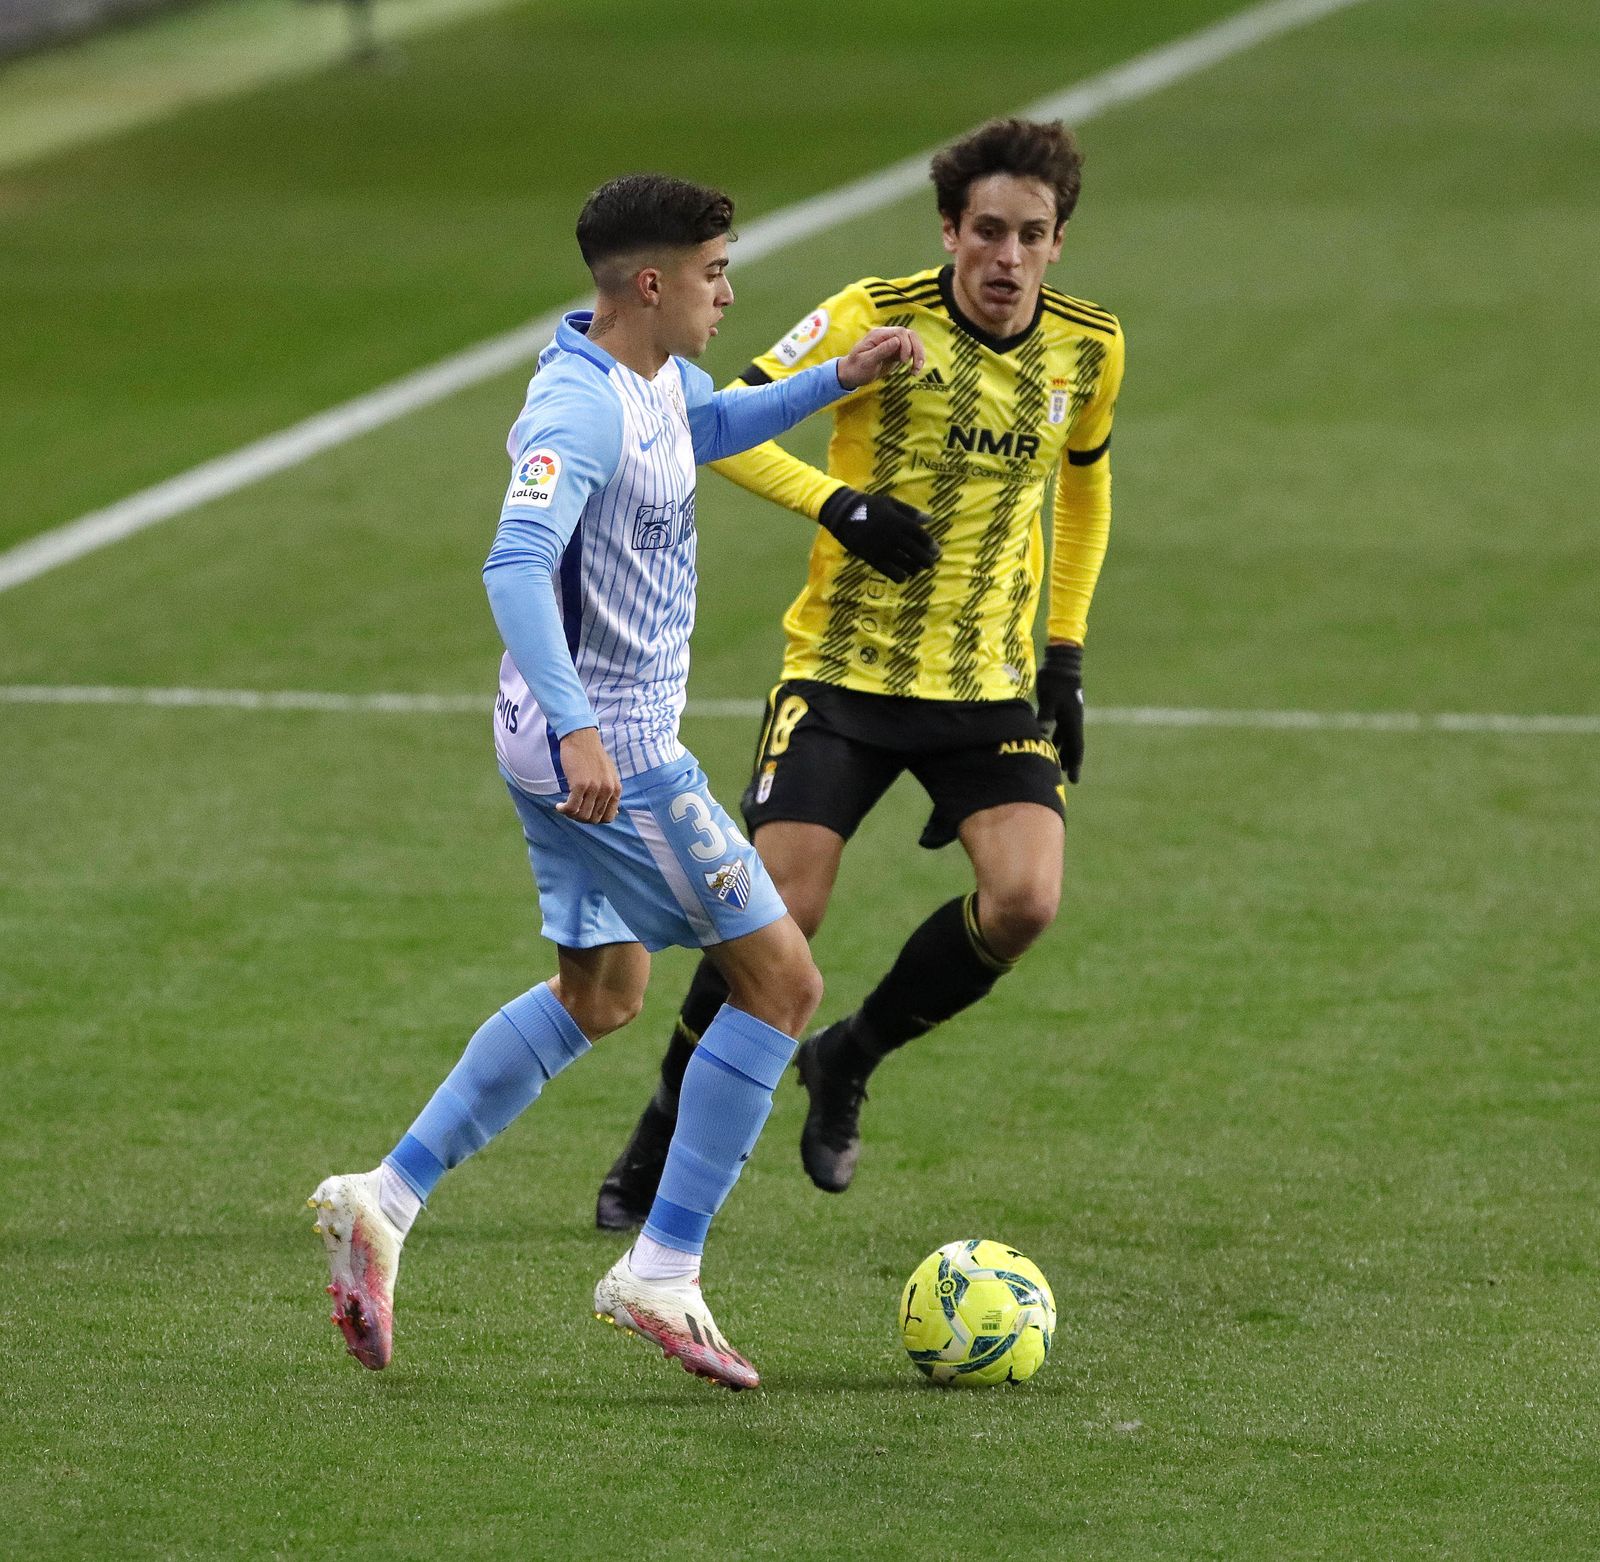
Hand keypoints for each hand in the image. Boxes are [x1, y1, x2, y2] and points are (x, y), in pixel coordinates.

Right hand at [555, 727, 620, 822]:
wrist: (581, 737)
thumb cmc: (593, 755)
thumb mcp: (609, 774)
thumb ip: (611, 792)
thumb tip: (615, 813)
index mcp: (616, 789)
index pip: (608, 817)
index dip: (595, 820)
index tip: (585, 814)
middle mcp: (607, 790)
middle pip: (594, 819)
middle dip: (581, 818)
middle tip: (572, 811)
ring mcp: (594, 788)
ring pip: (582, 816)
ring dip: (571, 815)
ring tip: (565, 808)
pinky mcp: (579, 785)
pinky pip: (571, 808)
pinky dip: (564, 810)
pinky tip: (559, 806)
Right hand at [817, 487, 939, 581]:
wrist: (844, 513)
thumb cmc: (869, 505)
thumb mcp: (891, 503)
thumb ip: (911, 512)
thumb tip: (930, 519)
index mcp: (900, 522)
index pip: (921, 537)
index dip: (931, 546)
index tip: (937, 551)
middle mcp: (894, 537)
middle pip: (917, 553)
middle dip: (927, 560)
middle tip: (931, 564)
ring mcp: (883, 549)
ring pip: (906, 564)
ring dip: (915, 569)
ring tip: (918, 569)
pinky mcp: (873, 558)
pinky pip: (890, 572)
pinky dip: (900, 576)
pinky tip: (904, 575)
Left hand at [837, 326, 924, 389]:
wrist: (850, 375)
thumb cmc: (855, 368)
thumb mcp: (866, 361)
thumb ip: (881, 350)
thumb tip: (897, 341)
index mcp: (879, 335)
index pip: (900, 332)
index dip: (906, 345)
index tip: (902, 361)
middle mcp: (887, 336)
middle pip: (910, 335)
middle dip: (917, 350)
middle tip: (916, 367)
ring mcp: (893, 344)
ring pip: (913, 342)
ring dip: (919, 355)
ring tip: (916, 371)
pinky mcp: (896, 353)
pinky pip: (911, 352)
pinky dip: (915, 360)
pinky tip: (913, 371)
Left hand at [1035, 642, 1084, 783]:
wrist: (1062, 662)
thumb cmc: (1054, 680)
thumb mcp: (1048, 699)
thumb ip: (1045, 717)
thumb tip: (1041, 734)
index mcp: (1073, 720)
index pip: (1076, 747)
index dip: (1074, 764)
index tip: (1074, 779)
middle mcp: (1074, 719)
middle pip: (1073, 745)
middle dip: (1069, 760)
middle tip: (1065, 775)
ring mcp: (1069, 713)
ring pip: (1067, 736)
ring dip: (1063, 749)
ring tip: (1058, 762)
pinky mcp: (1064, 707)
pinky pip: (1062, 727)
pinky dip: (1058, 737)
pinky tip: (1050, 740)